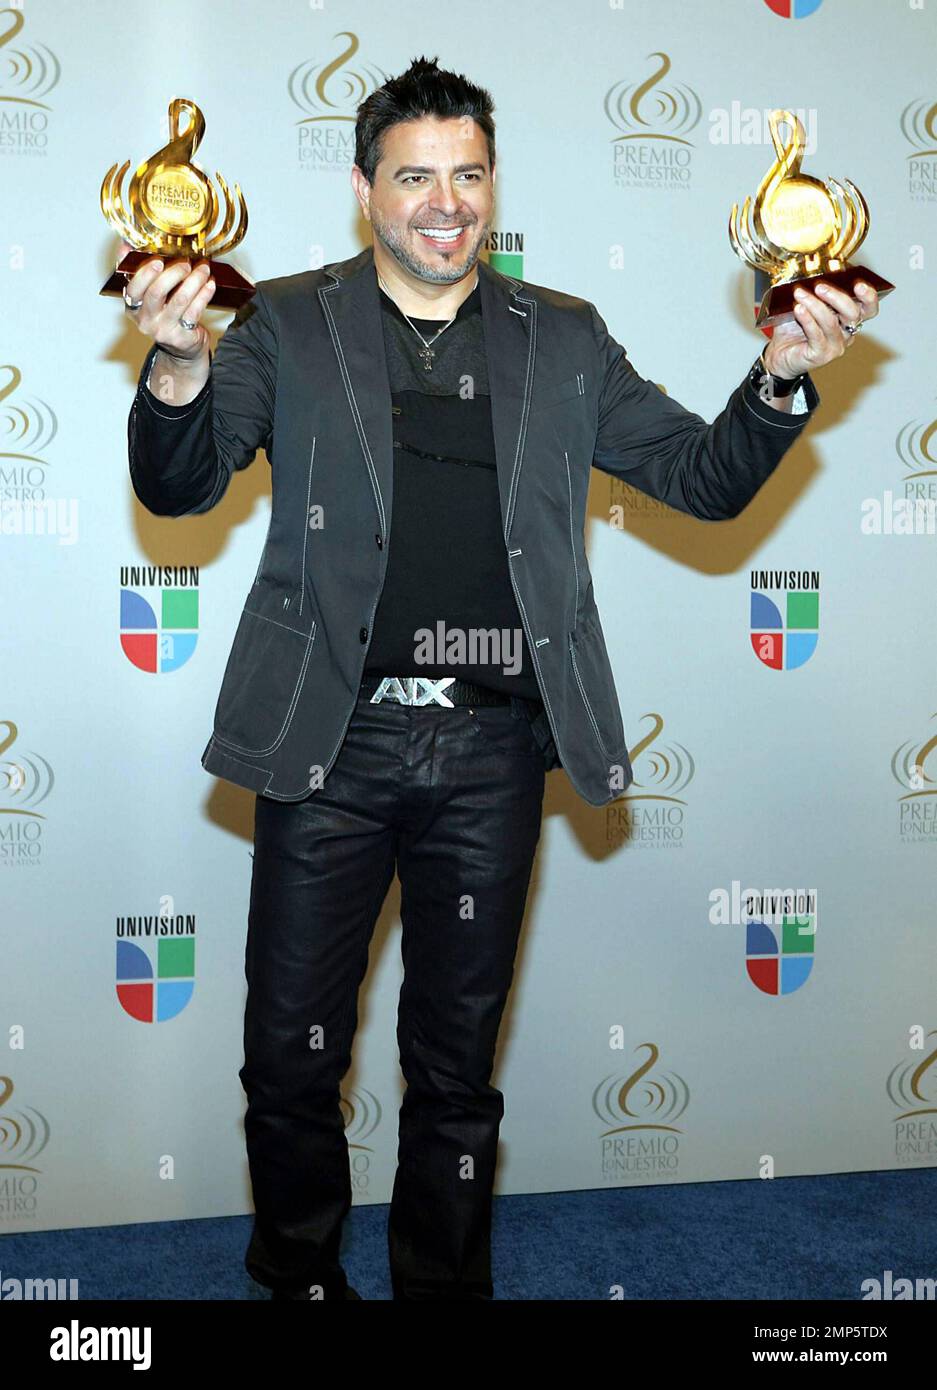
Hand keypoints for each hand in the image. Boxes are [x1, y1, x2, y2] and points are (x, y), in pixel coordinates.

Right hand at [118, 238, 215, 362]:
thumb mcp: (146, 295)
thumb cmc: (163, 314)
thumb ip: (136, 270)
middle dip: (173, 273)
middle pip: (156, 292)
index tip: (158, 259)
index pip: (133, 288)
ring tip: (203, 268)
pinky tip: (209, 284)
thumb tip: (126, 244)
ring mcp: (164, 329)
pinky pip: (195, 311)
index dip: (145, 273)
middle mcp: (145, 319)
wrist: (180, 346)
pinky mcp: (182, 335)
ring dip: (194, 280)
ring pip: (180, 300)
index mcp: (132, 305)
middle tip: (186, 262)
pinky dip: (204, 294)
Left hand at [762, 280, 879, 379]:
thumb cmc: (794, 328)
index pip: (869, 308)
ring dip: (815, 305)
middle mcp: (847, 332)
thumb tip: (812, 272)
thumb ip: (816, 292)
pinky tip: (798, 309)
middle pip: (853, 314)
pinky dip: (807, 320)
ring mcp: (835, 346)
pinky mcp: (821, 355)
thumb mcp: (807, 304)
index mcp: (849, 318)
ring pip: (831, 323)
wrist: (778, 353)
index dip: (869, 297)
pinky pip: (816, 335)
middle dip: (837, 297)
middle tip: (819, 286)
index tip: (858, 284)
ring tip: (800, 294)